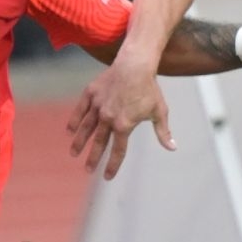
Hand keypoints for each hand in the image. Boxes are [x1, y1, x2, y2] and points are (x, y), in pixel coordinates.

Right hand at [68, 60, 174, 179]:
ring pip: (86, 128)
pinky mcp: (91, 94)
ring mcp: (98, 106)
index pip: (117, 151)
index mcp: (124, 125)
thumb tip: (173, 148)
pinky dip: (74, 121)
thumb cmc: (149, 88)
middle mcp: (108, 119)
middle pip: (99, 143)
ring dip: (79, 143)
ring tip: (74, 153)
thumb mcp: (159, 112)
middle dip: (93, 158)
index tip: (107, 176)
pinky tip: (69, 131)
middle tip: (88, 170)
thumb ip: (163, 132)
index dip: (112, 166)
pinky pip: (80, 110)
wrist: (135, 65)